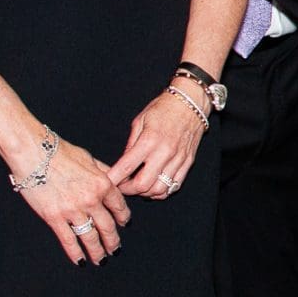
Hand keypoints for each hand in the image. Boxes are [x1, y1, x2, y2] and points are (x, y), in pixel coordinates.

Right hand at [17, 136, 131, 263]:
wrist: (33, 153)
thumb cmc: (59, 151)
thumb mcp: (89, 158)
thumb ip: (103, 172)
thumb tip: (115, 179)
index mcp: (103, 184)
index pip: (119, 207)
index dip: (123, 218)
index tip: (124, 225)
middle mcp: (91, 200)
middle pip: (108, 226)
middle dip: (113, 241)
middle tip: (115, 250)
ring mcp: (73, 210)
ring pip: (91, 237)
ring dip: (98, 251)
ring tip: (101, 259)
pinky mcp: (54, 217)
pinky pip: (69, 240)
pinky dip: (76, 253)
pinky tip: (80, 261)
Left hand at [110, 83, 208, 199]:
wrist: (191, 103)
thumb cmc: (164, 108)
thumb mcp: (140, 120)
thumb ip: (131, 144)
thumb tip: (123, 164)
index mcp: (149, 140)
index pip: (126, 167)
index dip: (113, 179)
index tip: (106, 182)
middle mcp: (164, 152)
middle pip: (143, 185)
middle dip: (128, 190)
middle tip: (121, 186)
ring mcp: (178, 159)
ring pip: (159, 190)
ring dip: (145, 193)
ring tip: (138, 186)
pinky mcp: (188, 162)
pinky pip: (174, 186)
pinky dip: (161, 191)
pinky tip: (154, 185)